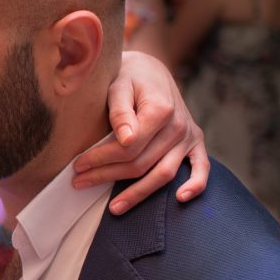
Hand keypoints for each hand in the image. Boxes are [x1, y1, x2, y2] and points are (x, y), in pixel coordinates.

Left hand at [72, 50, 208, 214]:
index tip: (77, 166)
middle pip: (141, 163)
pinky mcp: (195, 142)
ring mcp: (188, 136)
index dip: (100, 159)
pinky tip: (180, 199)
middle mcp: (178, 125)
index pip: (127, 147)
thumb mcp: (118, 85)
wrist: (150, 70)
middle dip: (107, 176)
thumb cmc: (129, 77)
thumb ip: (120, 110)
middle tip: (79, 183)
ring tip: (113, 208)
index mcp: (160, 110)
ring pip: (163, 174)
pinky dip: (195, 185)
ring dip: (137, 193)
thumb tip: (125, 139)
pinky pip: (201, 168)